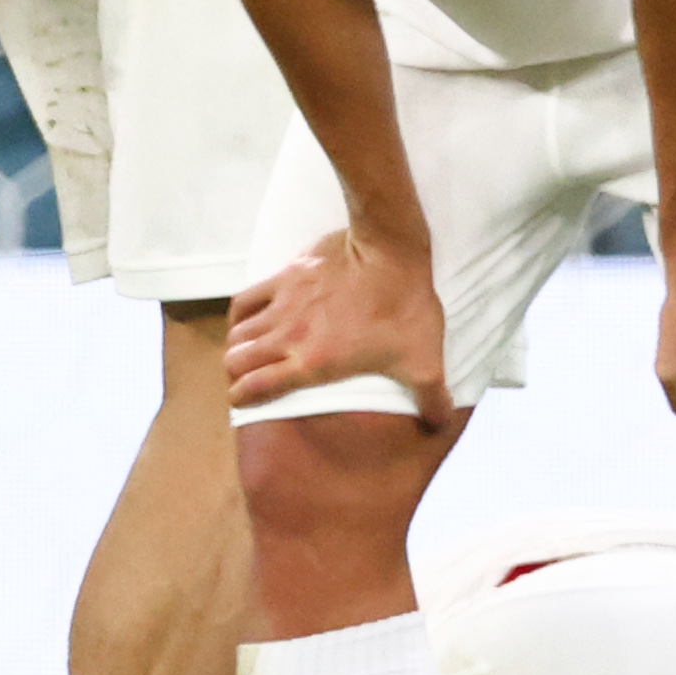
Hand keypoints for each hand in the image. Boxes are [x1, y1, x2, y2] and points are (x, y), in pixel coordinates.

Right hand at [230, 227, 453, 413]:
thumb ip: (430, 396)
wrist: (390, 250)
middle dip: (235, 374)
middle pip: (235, 361)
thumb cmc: (405, 307)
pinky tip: (246, 319)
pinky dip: (239, 314)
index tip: (243, 401)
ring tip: (247, 353)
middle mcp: (288, 338)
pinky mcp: (284, 276)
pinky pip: (245, 299)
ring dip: (238, 346)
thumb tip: (440, 424)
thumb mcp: (423, 360)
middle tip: (246, 378)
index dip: (242, 399)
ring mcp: (282, 306)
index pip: (255, 389)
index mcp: (313, 364)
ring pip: (237, 333)